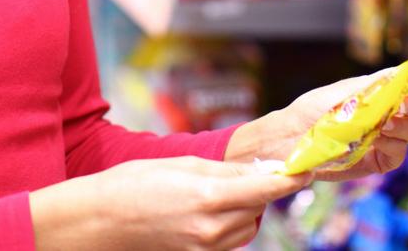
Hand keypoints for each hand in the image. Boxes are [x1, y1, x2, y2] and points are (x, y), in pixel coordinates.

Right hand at [30, 155, 307, 250]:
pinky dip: (231, 225)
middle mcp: (210, 229)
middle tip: (253, 172)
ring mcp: (204, 249)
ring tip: (222, 190)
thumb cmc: (134, 184)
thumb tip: (260, 169)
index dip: (289, 180)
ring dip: (246, 209)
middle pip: (257, 210)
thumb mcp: (182, 164)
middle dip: (260, 191)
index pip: (264, 190)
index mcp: (207, 197)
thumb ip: (225, 170)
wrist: (101, 221)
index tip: (306, 169)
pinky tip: (212, 209)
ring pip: (246, 228)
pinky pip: (229, 242)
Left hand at [225, 68, 407, 181]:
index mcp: (381, 89)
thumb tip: (403, 72)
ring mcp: (386, 136)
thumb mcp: (342, 91)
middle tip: (405, 104)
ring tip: (380, 125)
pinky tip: (374, 143)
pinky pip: (399, 153)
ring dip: (402, 126)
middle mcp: (388, 111)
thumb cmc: (313, 109)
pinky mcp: (380, 159)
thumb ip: (374, 84)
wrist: (292, 139)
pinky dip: (391, 147)